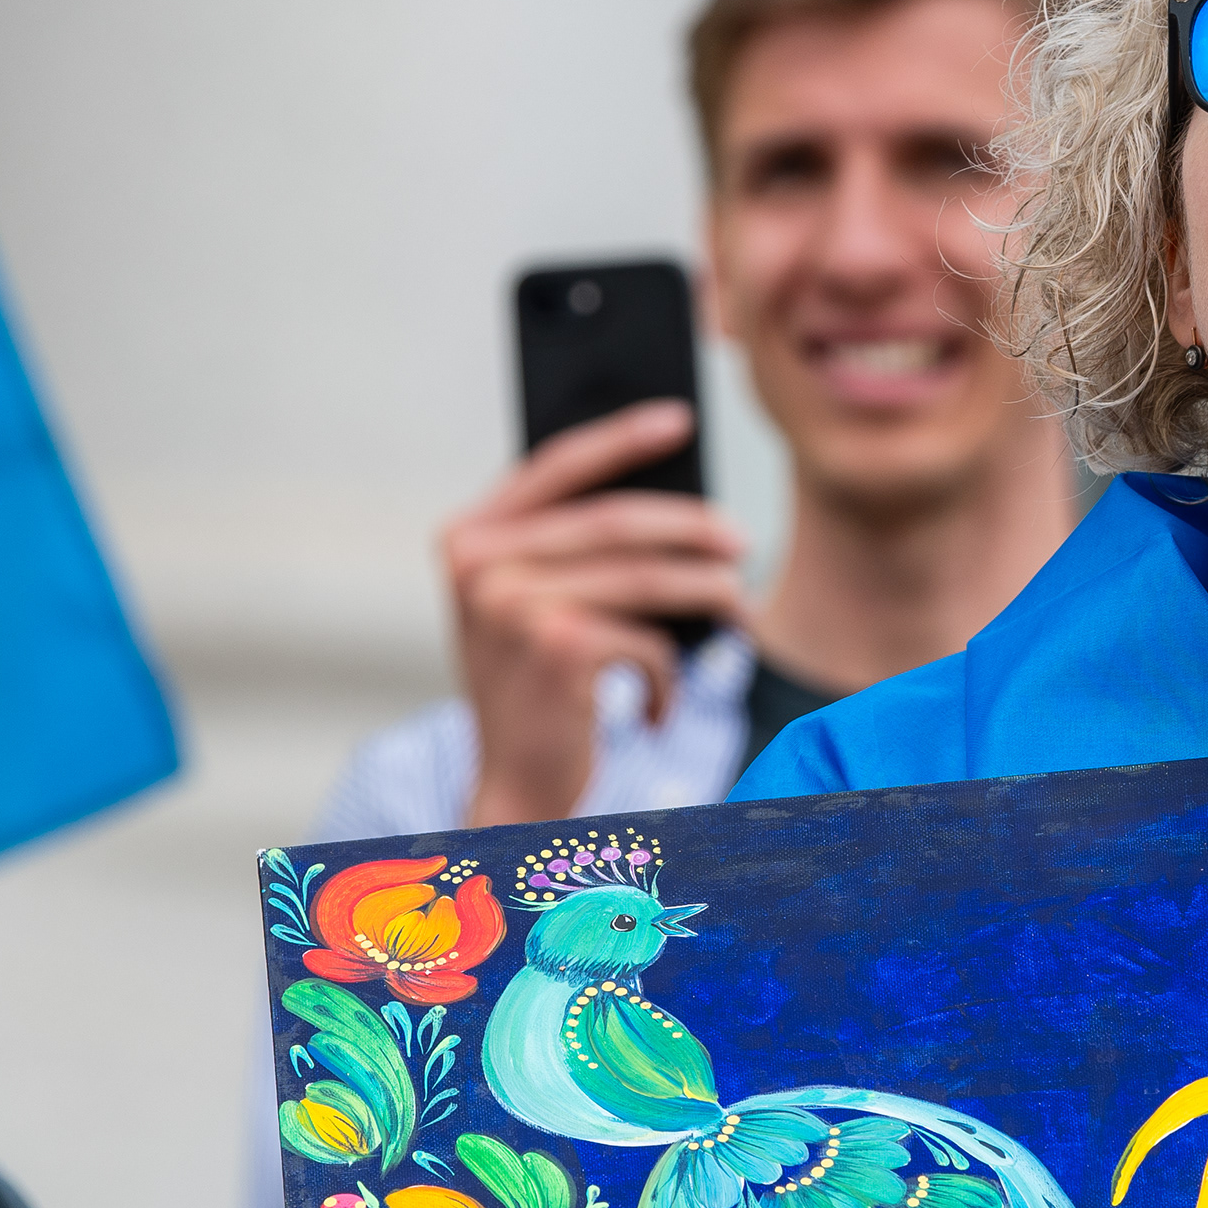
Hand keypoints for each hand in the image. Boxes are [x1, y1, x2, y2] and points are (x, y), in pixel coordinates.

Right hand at [442, 402, 753, 825]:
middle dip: (692, 529)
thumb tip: (679, 500)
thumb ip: (574, 548)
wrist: (513, 787)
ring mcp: (512, 604)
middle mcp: (479, 565)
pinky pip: (648, 640)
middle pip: (617, 521)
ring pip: (647, 579)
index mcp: (466, 538)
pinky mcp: (558, 648)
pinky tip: (660, 705)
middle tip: (741, 543)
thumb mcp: (536, 606)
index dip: (622, 438)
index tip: (680, 420)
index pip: (556, 465)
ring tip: (738, 612)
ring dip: (708, 596)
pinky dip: (669, 676)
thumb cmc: (537, 690)